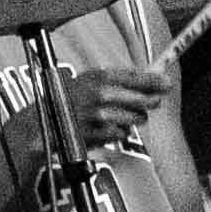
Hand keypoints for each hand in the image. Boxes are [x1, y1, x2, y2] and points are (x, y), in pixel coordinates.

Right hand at [51, 60, 169, 159]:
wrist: (44, 122)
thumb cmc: (68, 100)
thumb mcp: (88, 81)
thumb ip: (116, 80)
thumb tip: (149, 79)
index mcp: (98, 77)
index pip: (135, 77)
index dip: (154, 80)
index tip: (166, 83)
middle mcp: (101, 94)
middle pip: (142, 100)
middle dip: (150, 102)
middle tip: (153, 102)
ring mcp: (100, 115)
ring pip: (135, 118)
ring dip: (132, 118)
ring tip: (118, 116)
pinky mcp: (98, 134)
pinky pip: (122, 134)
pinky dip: (118, 133)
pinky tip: (106, 128)